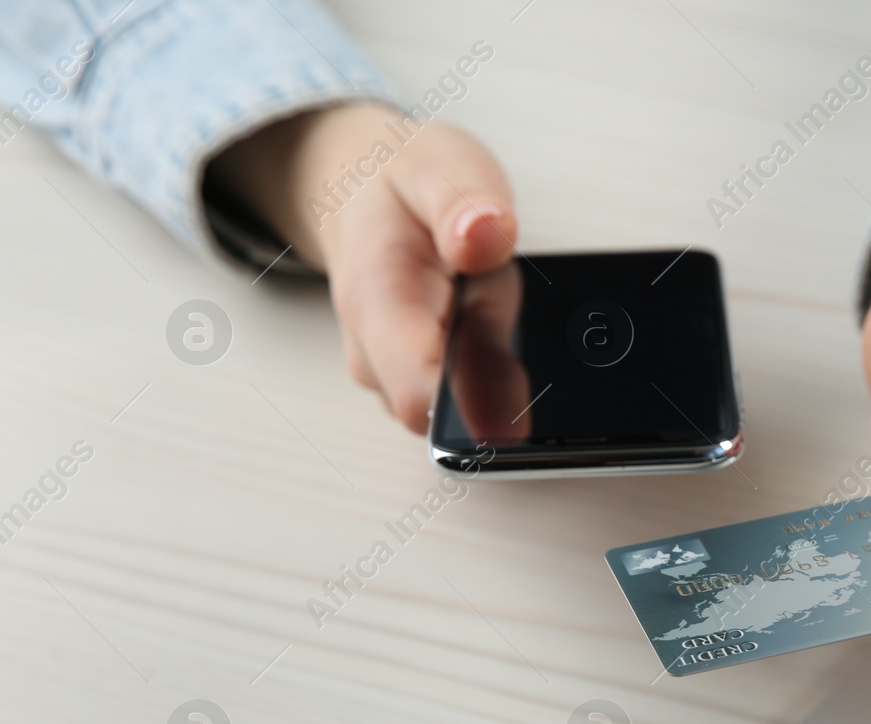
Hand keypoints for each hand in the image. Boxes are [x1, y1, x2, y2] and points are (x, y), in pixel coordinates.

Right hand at [209, 102, 518, 431]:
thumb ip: (464, 201)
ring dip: (493, 359)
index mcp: (377, 303)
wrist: (356, 192)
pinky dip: (487, 361)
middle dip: (496, 363)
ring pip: (465, 405)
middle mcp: (374, 356)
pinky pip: (466, 398)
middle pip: (456, 409)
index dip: (478, 400)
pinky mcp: (411, 385)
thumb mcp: (439, 165)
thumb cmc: (399, 187)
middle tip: (489, 291)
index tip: (513, 358)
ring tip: (479, 294)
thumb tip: (488, 235)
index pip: (422, 398)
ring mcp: (390, 377)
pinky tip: (477, 316)